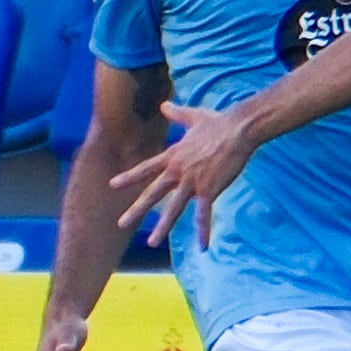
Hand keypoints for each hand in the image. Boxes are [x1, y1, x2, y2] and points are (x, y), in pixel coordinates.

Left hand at [111, 100, 258, 246]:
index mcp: (173, 155)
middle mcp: (177, 171)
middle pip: (152, 193)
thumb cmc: (218, 122)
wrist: (237, 130)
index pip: (145, 168)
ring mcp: (192, 182)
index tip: (113, 185)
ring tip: (152, 242)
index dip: (129, 177)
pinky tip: (203, 247)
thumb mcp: (193, 116)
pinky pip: (204, 215)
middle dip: (136, 209)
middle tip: (120, 223)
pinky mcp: (209, 190)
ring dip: (162, 227)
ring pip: (173, 209)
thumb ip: (176, 113)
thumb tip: (164, 104)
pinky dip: (203, 231)